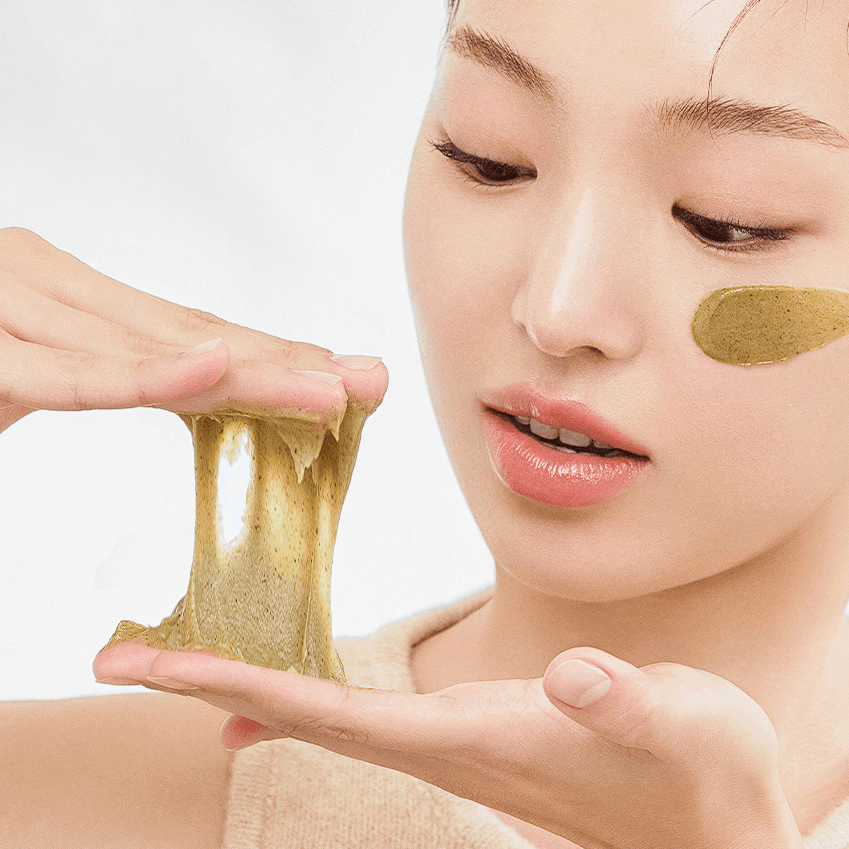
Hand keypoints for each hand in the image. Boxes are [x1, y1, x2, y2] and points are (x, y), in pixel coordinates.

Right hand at [0, 228, 386, 431]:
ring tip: (330, 393)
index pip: (186, 330)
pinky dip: (147, 375)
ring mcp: (16, 313)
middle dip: (286, 364)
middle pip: (190, 335)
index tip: (336, 374)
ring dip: (250, 375)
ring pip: (152, 352)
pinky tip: (214, 369)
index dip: (268, 355)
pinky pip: (72, 375)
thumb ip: (81, 368)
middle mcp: (50, 288)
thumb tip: (158, 382)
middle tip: (367, 381)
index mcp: (67, 293)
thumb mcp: (17, 366)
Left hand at [94, 643, 802, 848]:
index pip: (332, 715)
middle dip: (212, 684)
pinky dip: (302, 690)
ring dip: (249, 685)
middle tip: (123, 657)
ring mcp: (452, 742)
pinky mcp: (470, 730)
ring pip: (324, 714)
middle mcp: (443, 746)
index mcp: (471, 741)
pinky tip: (269, 692)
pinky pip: (359, 710)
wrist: (710, 815)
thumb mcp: (682, 727)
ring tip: (177, 665)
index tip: (160, 666)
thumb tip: (580, 680)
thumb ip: (627, 704)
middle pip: (303, 715)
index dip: (244, 685)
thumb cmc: (696, 772)